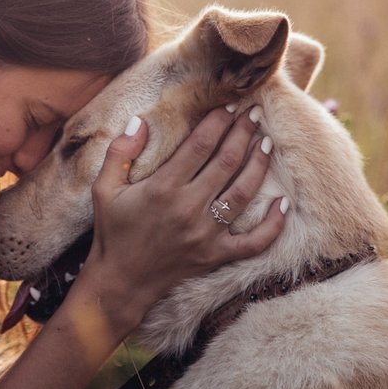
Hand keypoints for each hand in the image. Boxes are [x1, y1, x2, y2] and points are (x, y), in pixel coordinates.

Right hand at [82, 106, 286, 331]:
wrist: (120, 282)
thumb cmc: (112, 232)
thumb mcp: (104, 189)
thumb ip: (119, 153)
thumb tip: (141, 121)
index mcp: (162, 188)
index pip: (200, 145)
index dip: (218, 122)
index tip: (229, 106)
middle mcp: (188, 208)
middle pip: (227, 162)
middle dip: (243, 133)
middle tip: (254, 114)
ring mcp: (206, 234)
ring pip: (244, 193)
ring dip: (259, 165)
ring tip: (267, 143)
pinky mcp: (216, 256)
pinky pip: (255, 242)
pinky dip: (273, 224)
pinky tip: (283, 204)